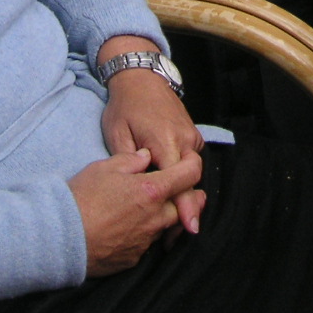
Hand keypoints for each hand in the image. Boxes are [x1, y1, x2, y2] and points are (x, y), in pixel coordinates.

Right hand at [68, 148, 204, 276]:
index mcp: (152, 191)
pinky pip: (146, 244)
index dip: (193, 165)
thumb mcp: (104, 167)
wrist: (59, 237)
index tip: (189, 163)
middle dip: (186, 197)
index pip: (190, 175)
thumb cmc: (81, 198)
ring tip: (147, 208)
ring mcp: (145, 241)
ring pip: (165, 227)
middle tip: (178, 189)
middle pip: (185, 207)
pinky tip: (127, 227)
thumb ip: (131, 160)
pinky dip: (143, 234)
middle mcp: (155, 218)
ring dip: (163, 216)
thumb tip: (146, 157)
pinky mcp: (133, 259)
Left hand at [101, 66, 205, 233]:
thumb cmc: (125, 107)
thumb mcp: (118, 134)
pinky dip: (186, 178)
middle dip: (187, 208)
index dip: (184, 206)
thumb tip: (137, 188)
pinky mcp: (192, 134)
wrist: (141, 77)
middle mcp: (184, 138)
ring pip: (194, 172)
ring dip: (186, 194)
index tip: (188, 228)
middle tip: (175, 236)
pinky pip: (192, 160)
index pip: (179, 180)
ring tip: (173, 221)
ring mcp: (191, 135)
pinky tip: (174, 193)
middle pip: (192, 180)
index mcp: (164, 140)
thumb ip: (129, 162)